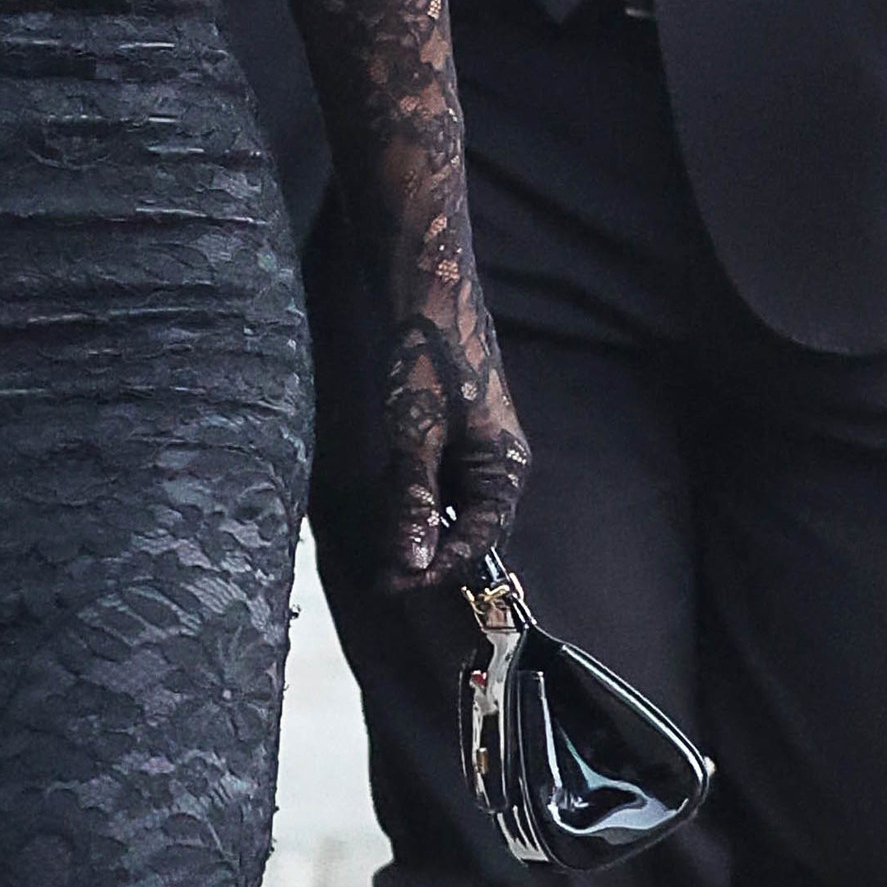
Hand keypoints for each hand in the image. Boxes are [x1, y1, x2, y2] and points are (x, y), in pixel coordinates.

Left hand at [378, 304, 528, 590]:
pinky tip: (389, 492)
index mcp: (505, 469)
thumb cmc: (432, 361)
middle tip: (384, 575)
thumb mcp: (417, 437)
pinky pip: (438, 482)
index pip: (478, 541)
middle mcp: (499, 466)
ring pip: (449, 508)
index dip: (437, 569)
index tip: (397, 585)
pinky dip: (413, 494)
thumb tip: (415, 561)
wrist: (431, 301)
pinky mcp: (455, 438)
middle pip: (467, 529)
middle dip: (427, 552)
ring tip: (381, 542)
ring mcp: (478, 452)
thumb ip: (416, 500)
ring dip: (418, 524)